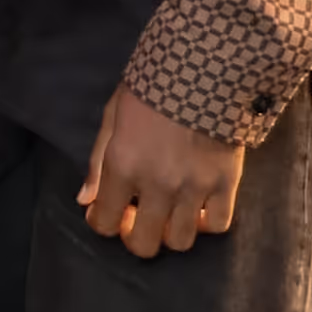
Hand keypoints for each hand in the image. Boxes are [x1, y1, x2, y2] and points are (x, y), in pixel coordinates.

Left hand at [78, 84, 244, 255]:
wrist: (206, 67)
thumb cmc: (152, 88)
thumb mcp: (113, 116)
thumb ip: (97, 162)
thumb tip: (84, 200)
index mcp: (123, 166)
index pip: (103, 222)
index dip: (101, 222)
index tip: (105, 210)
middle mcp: (158, 184)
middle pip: (143, 244)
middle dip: (134, 237)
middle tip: (136, 219)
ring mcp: (194, 187)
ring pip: (179, 241)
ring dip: (169, 233)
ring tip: (168, 214)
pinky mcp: (226, 183)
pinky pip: (217, 225)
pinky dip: (205, 223)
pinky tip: (197, 209)